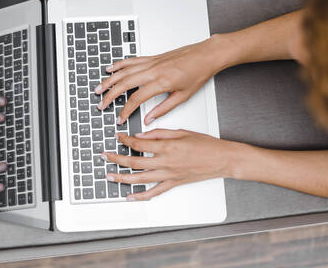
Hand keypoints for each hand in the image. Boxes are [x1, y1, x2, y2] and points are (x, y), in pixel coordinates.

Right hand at [94, 38, 224, 124]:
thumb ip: (163, 109)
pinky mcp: (152, 57)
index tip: (120, 118)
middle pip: (124, 84)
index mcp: (162, 82)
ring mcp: (151, 62)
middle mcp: (154, 70)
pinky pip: (131, 60)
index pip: (136, 99)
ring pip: (124, 71)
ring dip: (109, 80)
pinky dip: (119, 64)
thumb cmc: (198, 73)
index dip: (125, 110)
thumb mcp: (183, 96)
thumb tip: (149, 119)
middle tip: (101, 104)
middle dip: (109, 95)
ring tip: (99, 88)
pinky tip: (111, 68)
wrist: (206, 55)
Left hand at [103, 130, 240, 200]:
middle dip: (116, 158)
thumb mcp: (181, 131)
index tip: (118, 137)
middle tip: (104, 156)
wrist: (222, 159)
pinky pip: (154, 192)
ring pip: (139, 178)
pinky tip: (130, 197)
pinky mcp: (173, 183)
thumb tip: (141, 135)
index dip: (125, 140)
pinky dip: (141, 196)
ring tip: (109, 176)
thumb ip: (159, 133)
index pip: (138, 144)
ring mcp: (168, 175)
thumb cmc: (206, 144)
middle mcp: (165, 162)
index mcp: (167, 147)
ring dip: (122, 178)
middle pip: (134, 162)